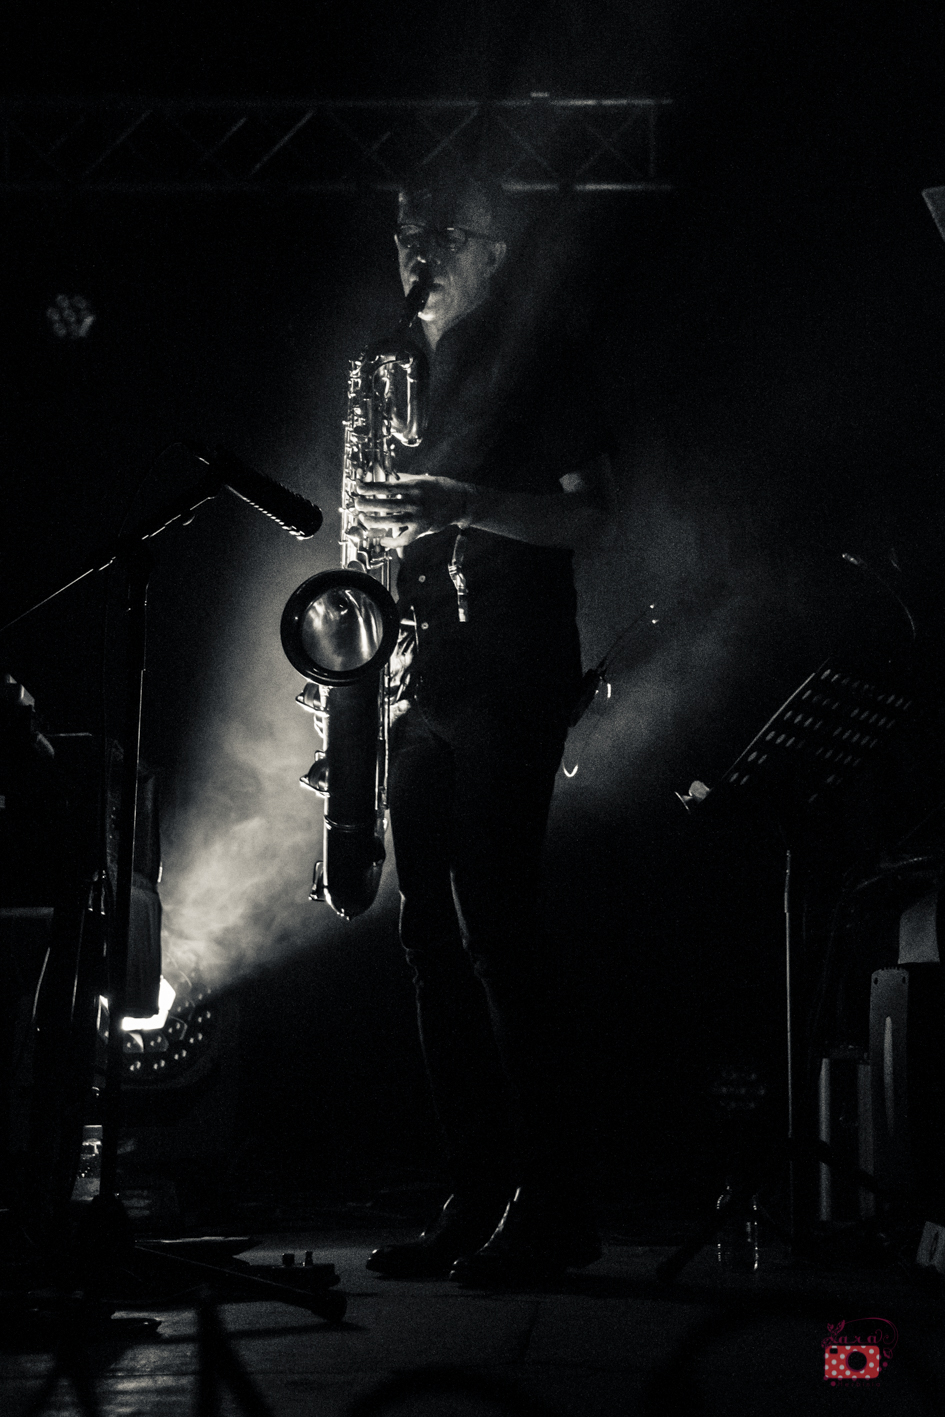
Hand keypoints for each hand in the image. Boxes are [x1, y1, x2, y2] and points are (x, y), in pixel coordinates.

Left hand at [353, 474, 476, 546]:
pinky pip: (405, 538)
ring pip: (392, 521)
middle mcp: (415, 501)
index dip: (371, 487)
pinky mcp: (423, 529)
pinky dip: (392, 541)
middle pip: (387, 504)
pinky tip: (383, 540)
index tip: (359, 488)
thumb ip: (404, 479)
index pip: (388, 486)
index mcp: (413, 487)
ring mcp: (419, 516)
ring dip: (375, 521)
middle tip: (357, 504)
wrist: (459, 501)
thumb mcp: (422, 479)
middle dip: (369, 504)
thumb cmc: (439, 489)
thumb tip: (387, 476)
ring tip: (364, 520)